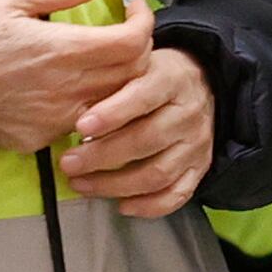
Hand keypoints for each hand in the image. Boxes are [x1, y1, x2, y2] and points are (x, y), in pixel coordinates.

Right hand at [0, 0, 154, 154]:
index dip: (144, 23)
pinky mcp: (43, 139)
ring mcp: (58, 120)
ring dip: (118, 82)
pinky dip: (89, 105)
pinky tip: (70, 89)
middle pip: (133, 75)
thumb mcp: (11, 1)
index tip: (134, 9)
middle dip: (138, 51)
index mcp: (63, 50)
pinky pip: (81, 123)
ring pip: (113, 104)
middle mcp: (69, 90)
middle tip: (123, 34)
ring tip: (102, 62)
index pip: (132, 42)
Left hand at [55, 44, 219, 217]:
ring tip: (82, 184)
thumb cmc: (155, 77)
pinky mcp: (200, 168)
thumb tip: (70, 105)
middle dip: (102, 156)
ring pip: (158, 173)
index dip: (111, 114)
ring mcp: (196, 144)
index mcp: (172, 80)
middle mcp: (188, 114)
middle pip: (146, 140)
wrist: (202, 87)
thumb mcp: (136, 65)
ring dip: (116, 185)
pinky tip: (121, 205)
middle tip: (69, 163)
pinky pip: (177, 195)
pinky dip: (148, 206)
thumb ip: (111, 82)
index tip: (80, 126)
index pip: (143, 97)